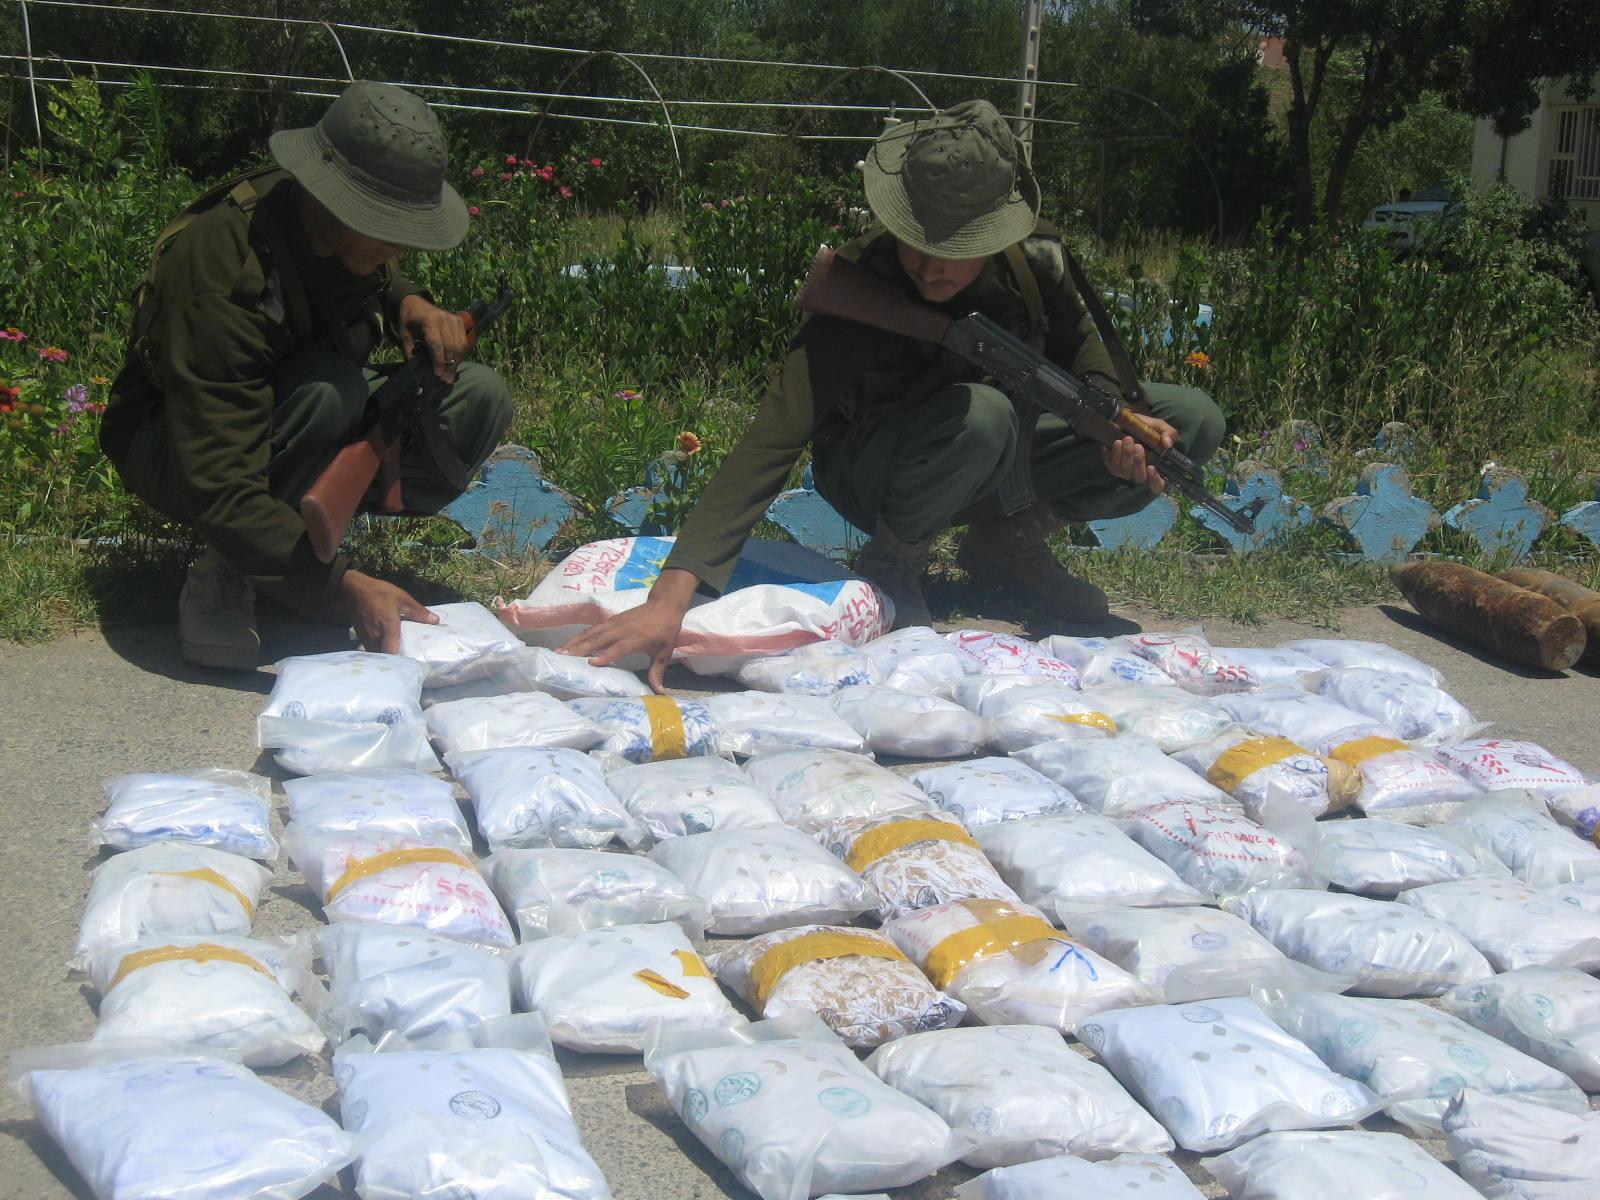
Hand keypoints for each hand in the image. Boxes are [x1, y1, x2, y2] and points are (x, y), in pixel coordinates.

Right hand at [338, 569, 436, 652]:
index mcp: (388, 629)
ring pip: (377, 653)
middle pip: (385, 656)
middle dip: (395, 660)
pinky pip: (371, 648)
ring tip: (398, 654)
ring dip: (386, 655)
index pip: (392, 653)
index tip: (412, 661)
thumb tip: (436, 621)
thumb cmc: (378, 593)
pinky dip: (378, 650)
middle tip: (407, 659)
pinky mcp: (361, 636)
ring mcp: (366, 638)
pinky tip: (386, 645)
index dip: (401, 660)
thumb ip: (418, 612)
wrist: (351, 590)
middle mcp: (376, 637)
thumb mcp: (401, 598)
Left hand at [398, 294, 467, 383]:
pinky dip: (461, 354)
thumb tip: (416, 368)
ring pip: (459, 346)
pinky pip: (463, 341)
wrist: (416, 302)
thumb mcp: (404, 334)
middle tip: (446, 380)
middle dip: (449, 365)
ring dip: (456, 362)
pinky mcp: (460, 321)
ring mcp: (454, 319)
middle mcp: (444, 319)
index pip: (437, 344)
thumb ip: (409, 350)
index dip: (439, 361)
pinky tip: (455, 363)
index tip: (438, 375)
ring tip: (451, 375)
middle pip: (451, 347)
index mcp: (429, 321)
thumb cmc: (409, 319)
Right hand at [559, 568, 698, 692]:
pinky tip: (570, 643)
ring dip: (575, 642)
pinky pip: (593, 628)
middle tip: (563, 658)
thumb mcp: (664, 652)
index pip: (618, 648)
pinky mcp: (611, 620)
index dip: (605, 656)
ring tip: (560, 651)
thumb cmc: (665, 630)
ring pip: (591, 633)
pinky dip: (580, 635)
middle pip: (598, 639)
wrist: (664, 604)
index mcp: (636, 638)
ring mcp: (614, 623)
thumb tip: (660, 693)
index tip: (591, 663)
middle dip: (580, 649)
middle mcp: (622, 630)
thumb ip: (658, 672)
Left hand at [1100, 417, 1177, 494]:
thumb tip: (1167, 443)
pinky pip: (1113, 466)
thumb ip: (1169, 434)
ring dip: (1126, 456)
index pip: (1157, 484)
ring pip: (1125, 472)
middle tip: (1138, 446)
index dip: (1155, 480)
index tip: (1152, 468)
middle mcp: (1139, 472)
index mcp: (1154, 467)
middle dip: (1139, 462)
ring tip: (1127, 440)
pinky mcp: (1112, 465)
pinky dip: (1115, 454)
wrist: (1125, 422)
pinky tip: (1117, 443)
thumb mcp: (1160, 427)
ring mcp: (1125, 471)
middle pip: (1139, 478)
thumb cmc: (1146, 428)